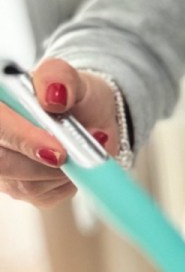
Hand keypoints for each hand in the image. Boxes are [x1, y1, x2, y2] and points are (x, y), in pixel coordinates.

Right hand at [0, 59, 117, 207]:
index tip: (56, 150)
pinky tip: (73, 165)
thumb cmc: (72, 95)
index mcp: (0, 106)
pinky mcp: (20, 189)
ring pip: (24, 183)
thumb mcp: (69, 76)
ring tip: (79, 150)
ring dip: (60, 171)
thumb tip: (52, 97)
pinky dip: (65, 182)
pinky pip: (42, 195)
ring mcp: (3, 167)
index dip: (22, 139)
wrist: (89, 117)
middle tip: (72, 155)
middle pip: (3, 162)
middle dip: (41, 163)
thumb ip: (59, 76)